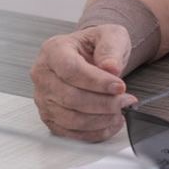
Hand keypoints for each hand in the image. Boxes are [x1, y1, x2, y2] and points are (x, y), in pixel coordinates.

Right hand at [30, 25, 138, 140]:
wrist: (89, 57)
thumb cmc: (95, 46)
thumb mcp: (110, 35)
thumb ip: (111, 48)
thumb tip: (110, 68)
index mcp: (53, 50)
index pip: (70, 70)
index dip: (96, 82)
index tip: (120, 86)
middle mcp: (43, 75)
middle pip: (70, 97)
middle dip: (103, 103)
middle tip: (125, 100)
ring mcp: (43, 98)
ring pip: (70, 118)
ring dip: (100, 119)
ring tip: (120, 112)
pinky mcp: (50, 117)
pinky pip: (70, 133)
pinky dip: (94, 132)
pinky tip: (110, 123)